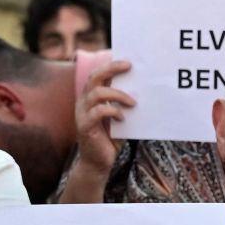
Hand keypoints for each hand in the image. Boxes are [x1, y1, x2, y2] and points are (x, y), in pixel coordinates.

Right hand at [74, 58, 134, 173]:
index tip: (127, 60)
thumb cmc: (110, 139)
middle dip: (111, 68)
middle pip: (94, 77)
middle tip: (129, 66)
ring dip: (118, 94)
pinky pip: (98, 111)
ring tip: (133, 102)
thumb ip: (124, 104)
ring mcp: (82, 114)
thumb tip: (143, 89)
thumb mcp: (119, 117)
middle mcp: (83, 102)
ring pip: (97, 92)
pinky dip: (113, 111)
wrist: (98, 164)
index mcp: (90, 97)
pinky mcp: (84, 126)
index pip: (97, 74)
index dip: (109, 64)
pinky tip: (123, 118)